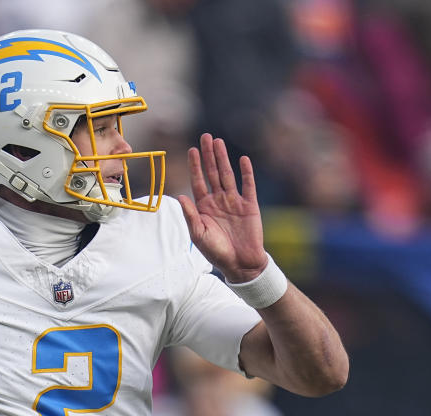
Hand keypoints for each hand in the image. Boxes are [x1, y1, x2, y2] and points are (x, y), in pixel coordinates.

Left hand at [177, 133, 266, 282]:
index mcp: (204, 207)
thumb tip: (179, 196)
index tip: (191, 150)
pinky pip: (248, 185)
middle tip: (205, 136)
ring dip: (223, 159)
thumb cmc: (216, 252)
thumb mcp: (198, 235)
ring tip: (218, 142)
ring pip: (227, 175)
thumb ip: (190, 215)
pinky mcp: (250, 205)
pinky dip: (246, 172)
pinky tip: (243, 159)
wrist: (240, 264)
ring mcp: (234, 201)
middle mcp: (218, 200)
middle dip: (208, 155)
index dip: (195, 166)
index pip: (198, 181)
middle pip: (212, 173)